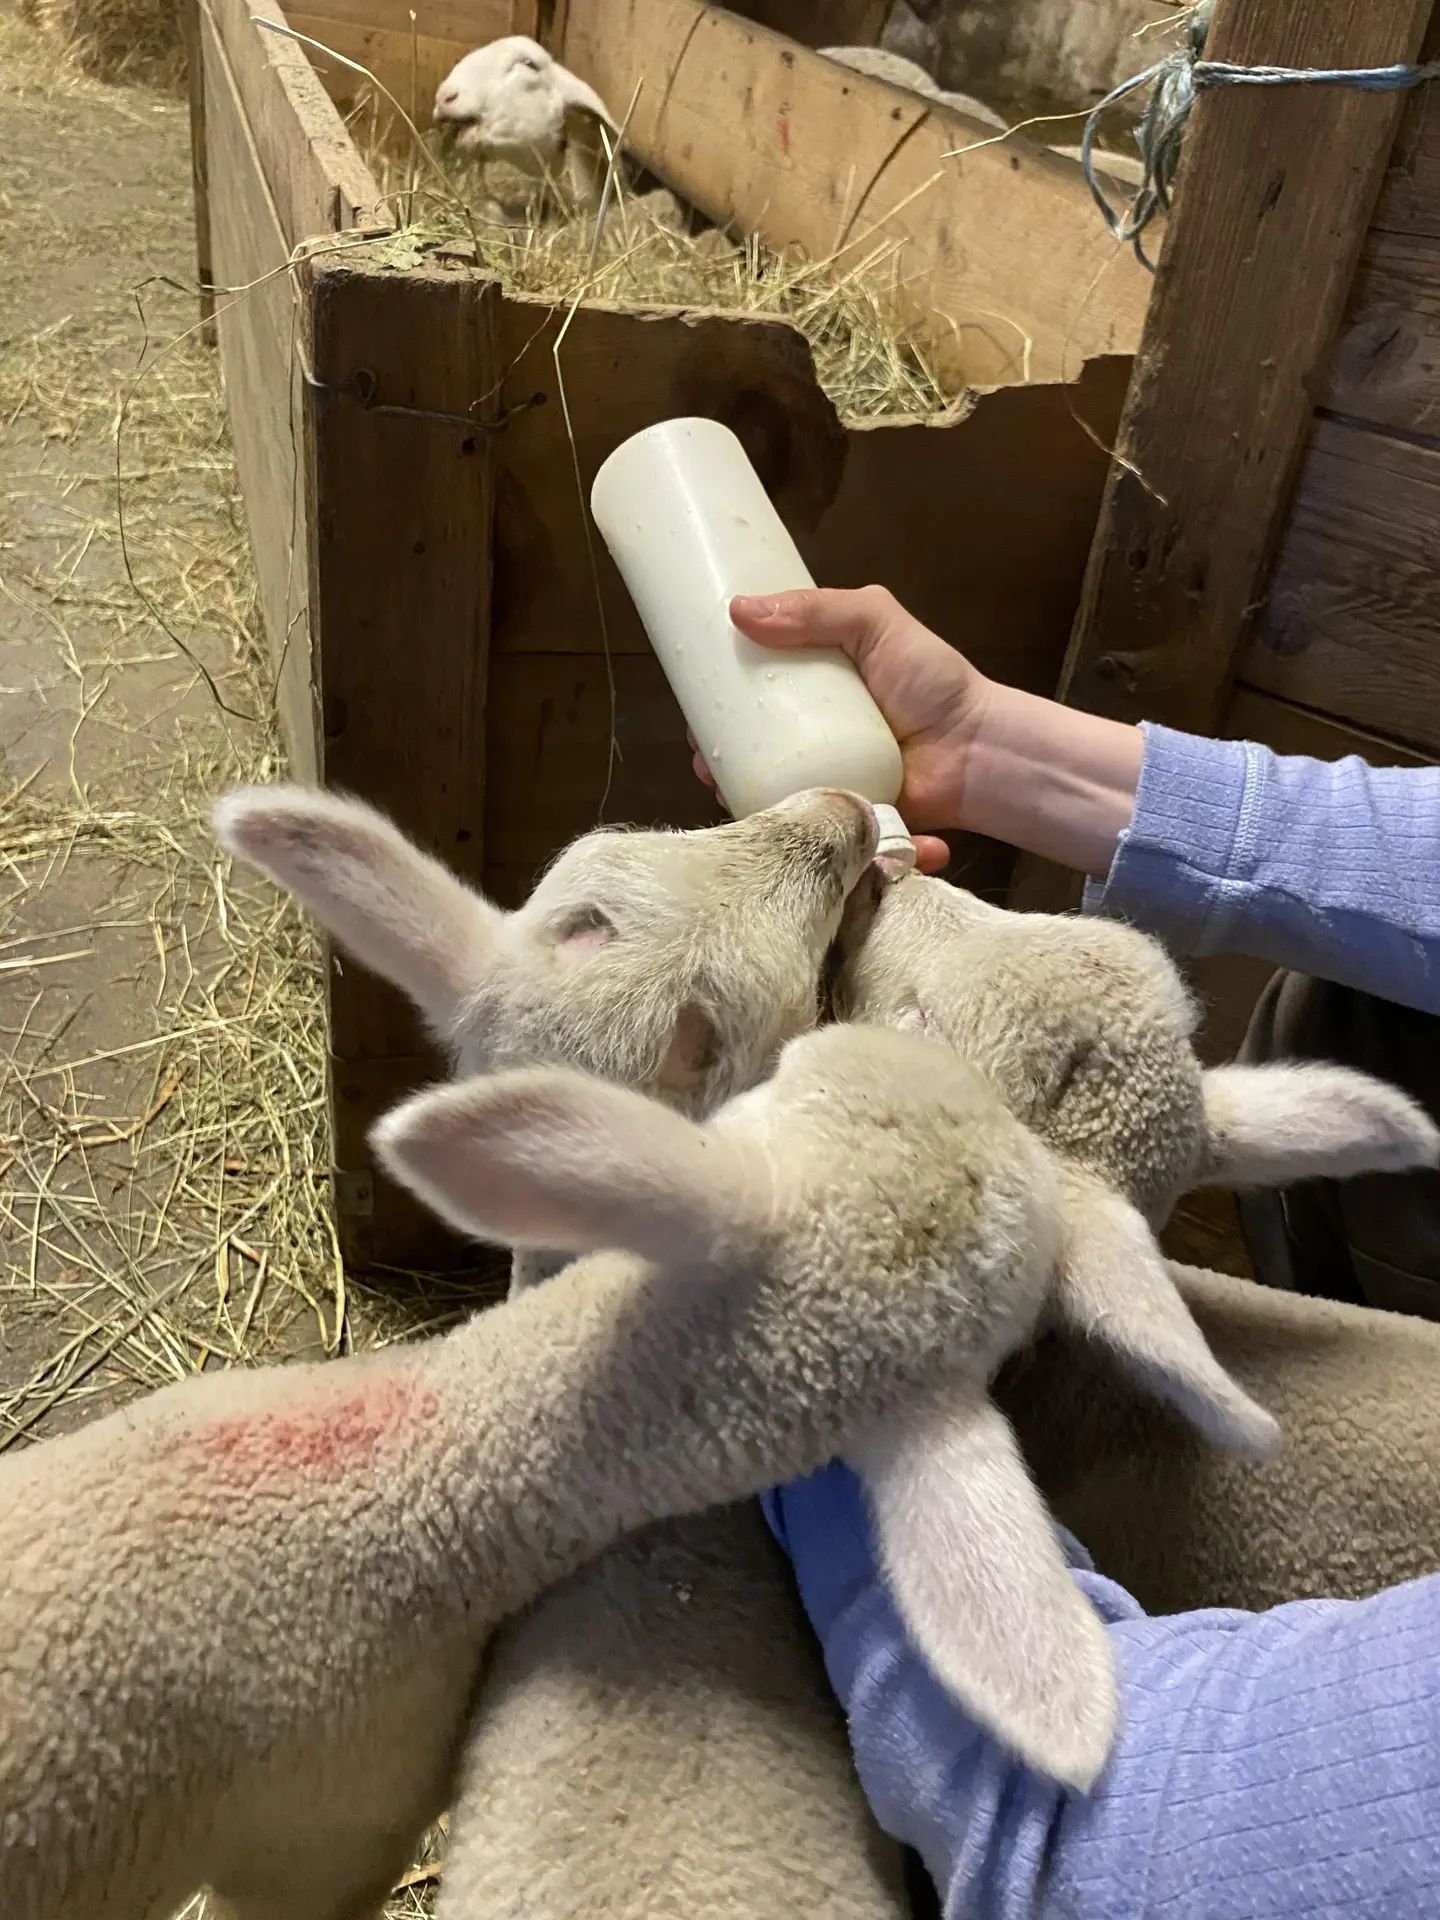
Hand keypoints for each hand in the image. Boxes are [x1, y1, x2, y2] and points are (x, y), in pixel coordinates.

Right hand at [693, 585, 1144, 879]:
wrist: (979, 753)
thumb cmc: (935, 685)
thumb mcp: (876, 623)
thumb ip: (817, 611)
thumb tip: (739, 610)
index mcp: (815, 695)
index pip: (751, 700)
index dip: (716, 709)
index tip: (696, 713)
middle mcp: (814, 742)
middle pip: (748, 756)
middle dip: (718, 763)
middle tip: (708, 762)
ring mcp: (826, 784)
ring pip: (767, 798)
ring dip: (741, 801)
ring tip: (727, 792)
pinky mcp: (840, 823)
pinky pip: (806, 832)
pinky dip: (786, 831)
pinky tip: (770, 823)